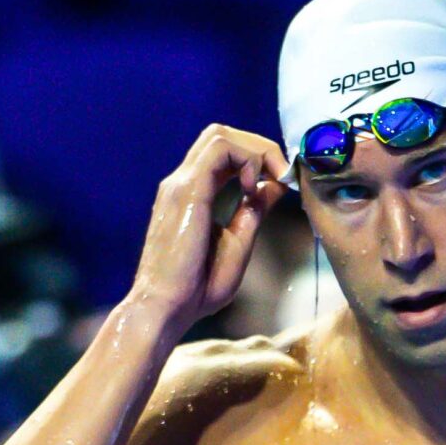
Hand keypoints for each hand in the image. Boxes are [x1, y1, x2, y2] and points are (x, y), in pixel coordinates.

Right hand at [131, 125, 289, 335]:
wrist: (164, 309)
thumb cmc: (195, 290)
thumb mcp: (237, 244)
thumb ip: (253, 212)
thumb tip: (274, 186)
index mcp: (192, 195)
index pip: (224, 153)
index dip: (257, 159)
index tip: (280, 183)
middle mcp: (182, 183)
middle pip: (222, 135)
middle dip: (259, 147)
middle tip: (281, 175)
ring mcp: (181, 184)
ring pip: (220, 135)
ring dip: (256, 149)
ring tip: (272, 179)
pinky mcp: (187, 191)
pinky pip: (220, 149)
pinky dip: (247, 158)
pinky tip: (253, 188)